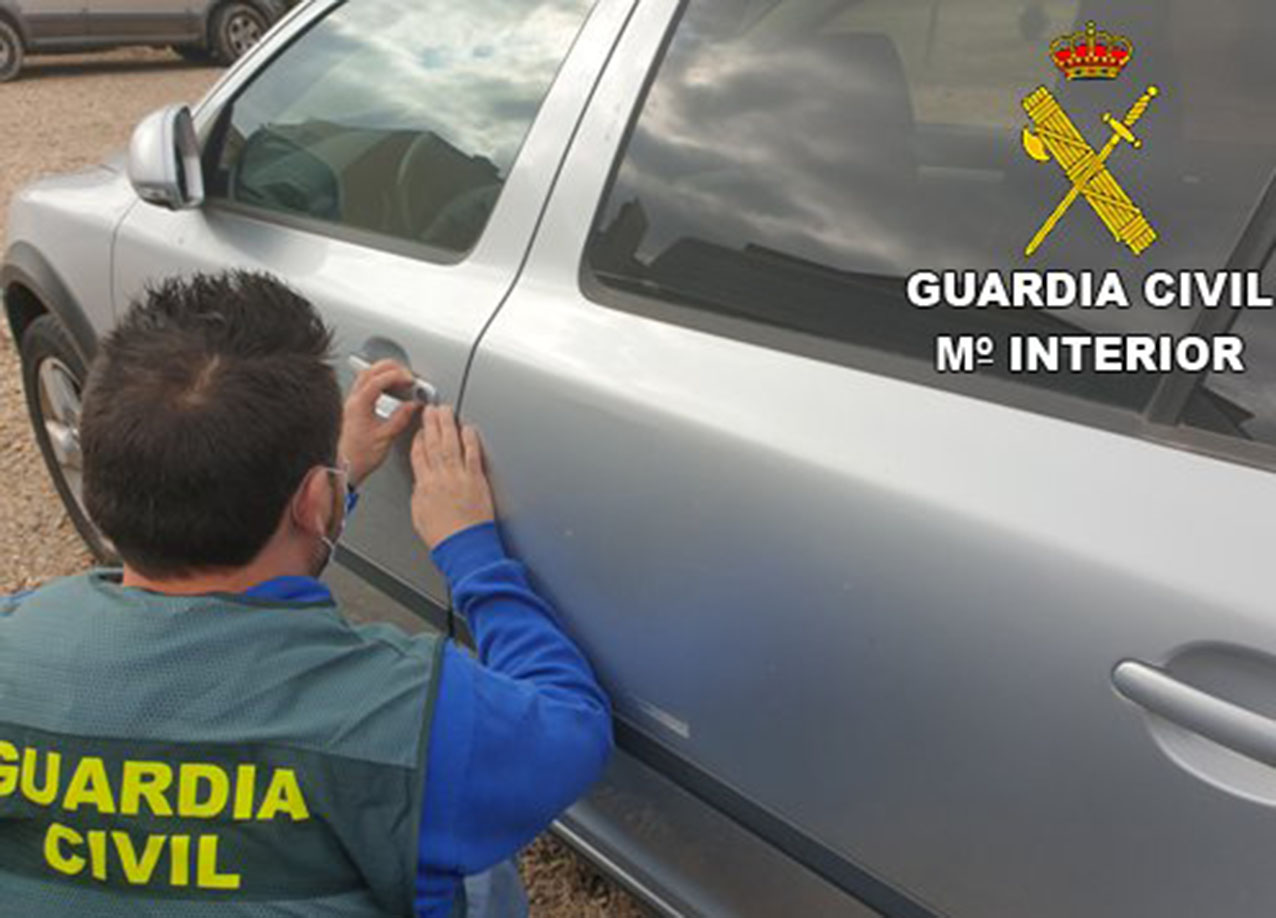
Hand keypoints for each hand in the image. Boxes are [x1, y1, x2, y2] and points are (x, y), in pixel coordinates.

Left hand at [338, 359, 420, 487]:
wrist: (343, 468)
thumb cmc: (358, 457)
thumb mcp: (385, 438)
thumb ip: (400, 418)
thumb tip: (413, 405)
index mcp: (359, 405)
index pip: (378, 380)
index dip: (397, 376)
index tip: (410, 380)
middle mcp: (352, 401)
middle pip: (370, 371)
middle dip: (391, 367)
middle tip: (407, 374)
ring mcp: (352, 403)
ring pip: (366, 376)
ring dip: (384, 373)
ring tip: (401, 379)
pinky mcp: (354, 408)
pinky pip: (366, 387)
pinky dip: (380, 383)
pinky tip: (390, 390)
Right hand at [410, 405, 495, 549]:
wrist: (463, 546)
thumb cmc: (444, 537)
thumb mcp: (419, 515)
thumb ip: (420, 494)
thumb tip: (422, 484)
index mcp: (424, 486)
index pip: (418, 455)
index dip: (417, 439)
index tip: (419, 430)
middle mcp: (440, 478)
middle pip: (433, 444)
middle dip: (430, 424)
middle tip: (430, 410)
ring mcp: (459, 477)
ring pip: (450, 444)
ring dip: (447, 424)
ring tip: (445, 411)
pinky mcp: (476, 479)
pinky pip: (472, 454)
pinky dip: (470, 439)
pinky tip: (468, 429)